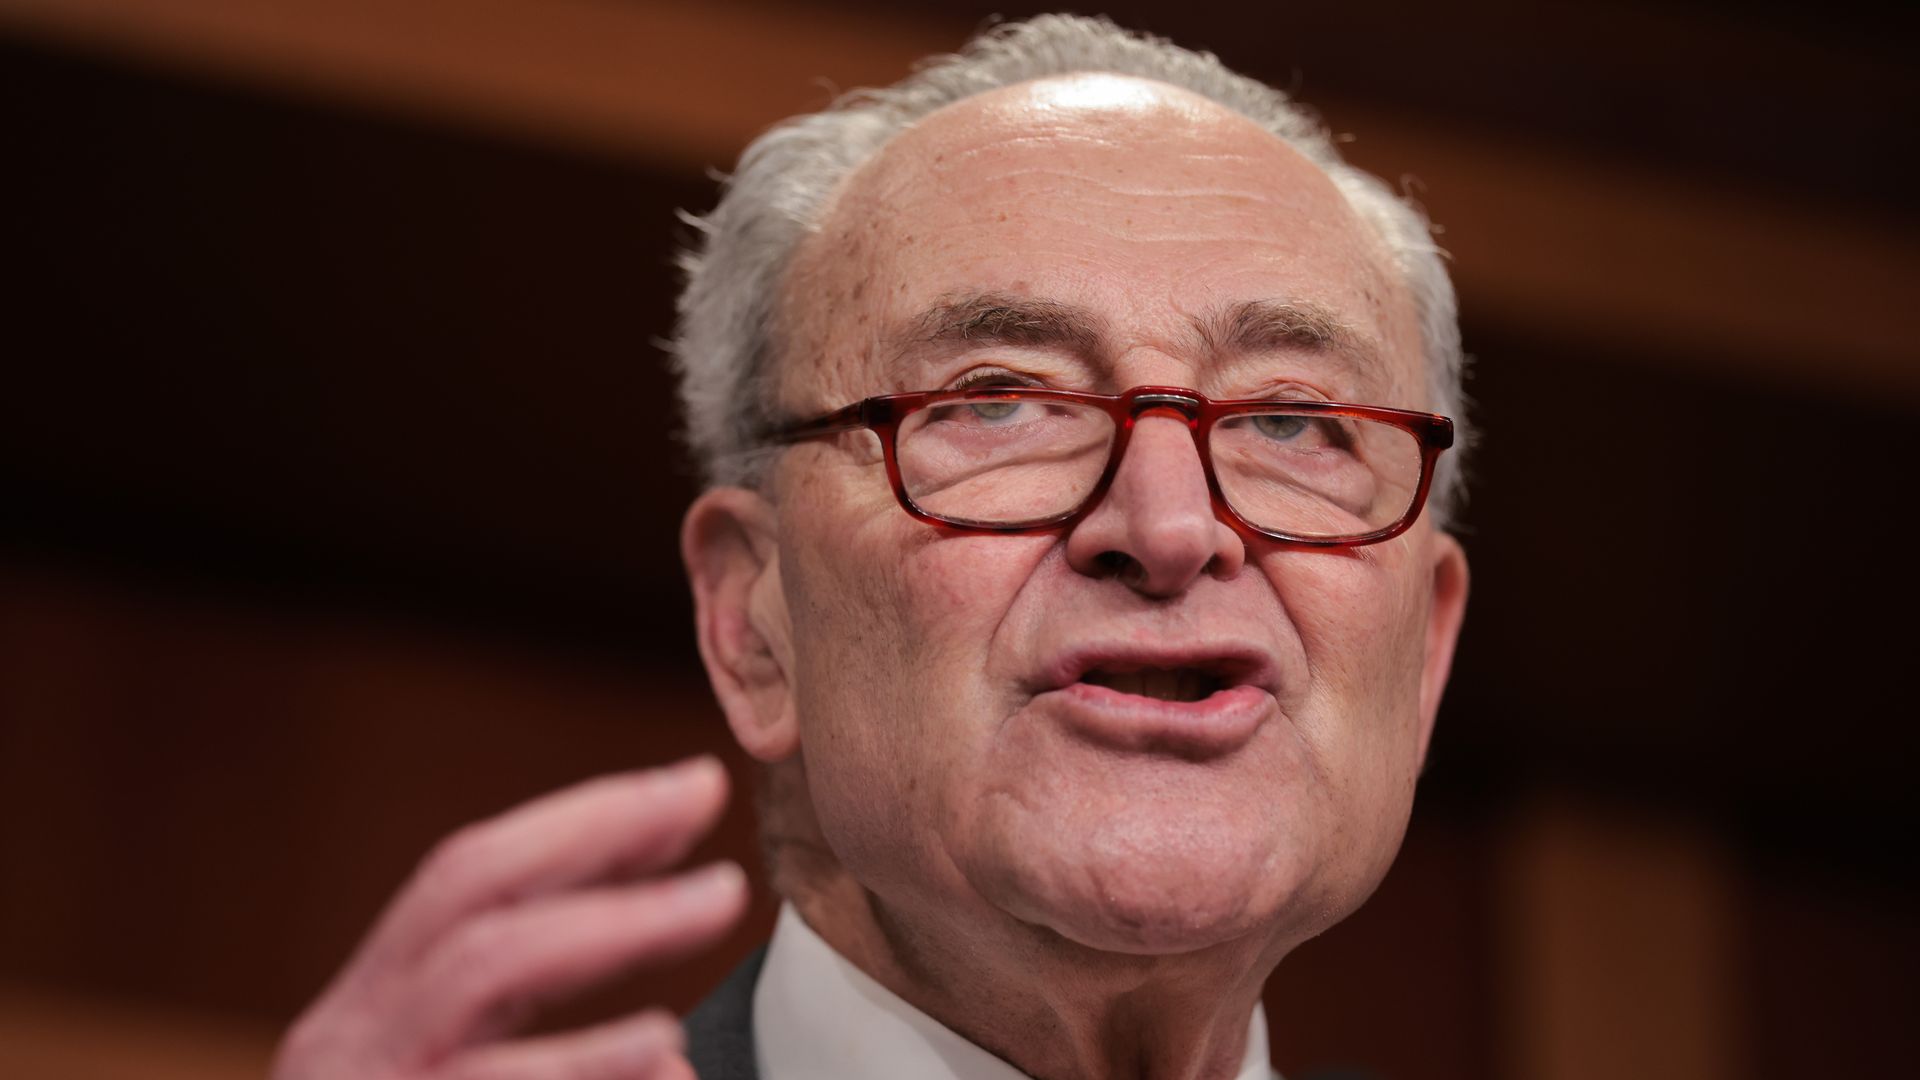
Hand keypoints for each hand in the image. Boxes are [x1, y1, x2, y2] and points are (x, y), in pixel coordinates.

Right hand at [272, 756, 746, 1079]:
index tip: (693, 789)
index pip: (470, 876)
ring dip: (610, 951)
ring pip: (482, 1001)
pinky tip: (666, 1069)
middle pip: (476, 921)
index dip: (583, 821)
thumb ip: (532, 985)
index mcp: (369, 1007)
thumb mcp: (457, 1051)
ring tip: (714, 927)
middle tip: (724, 849)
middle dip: (602, 864)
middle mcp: (346, 1050)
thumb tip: (679, 879)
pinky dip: (586, 1078)